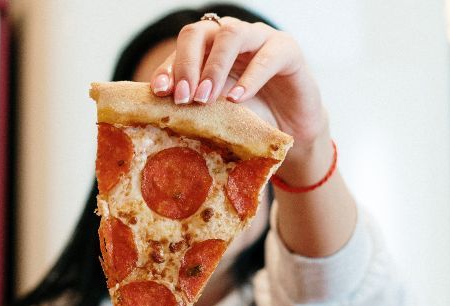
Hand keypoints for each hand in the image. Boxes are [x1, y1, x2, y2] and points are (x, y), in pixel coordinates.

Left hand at [149, 16, 356, 257]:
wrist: (290, 128)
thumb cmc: (250, 117)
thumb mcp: (216, 113)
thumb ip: (195, 105)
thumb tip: (161, 112)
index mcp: (209, 48)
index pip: (182, 47)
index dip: (169, 67)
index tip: (159, 92)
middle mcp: (231, 37)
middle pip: (200, 33)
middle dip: (187, 64)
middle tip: (183, 97)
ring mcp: (260, 38)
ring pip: (231, 34)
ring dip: (214, 67)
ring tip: (205, 99)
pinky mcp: (287, 50)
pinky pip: (267, 56)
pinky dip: (250, 78)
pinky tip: (236, 99)